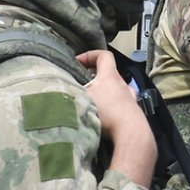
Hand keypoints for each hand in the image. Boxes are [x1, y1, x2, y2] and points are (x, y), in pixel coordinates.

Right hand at [77, 50, 154, 185]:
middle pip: (108, 74)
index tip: (78, 61)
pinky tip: (101, 118)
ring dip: (102, 95)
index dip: (90, 55)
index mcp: (110, 76)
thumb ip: (70, 91)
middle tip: (81, 86)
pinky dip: (110, 109)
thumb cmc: (108, 114)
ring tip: (90, 104)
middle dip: (93, 78)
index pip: (104, 56)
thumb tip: (57, 89)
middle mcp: (123, 85)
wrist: (131, 134)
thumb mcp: (81, 99)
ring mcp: (130, 99)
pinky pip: (119, 106)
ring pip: (114, 91)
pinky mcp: (132, 114)